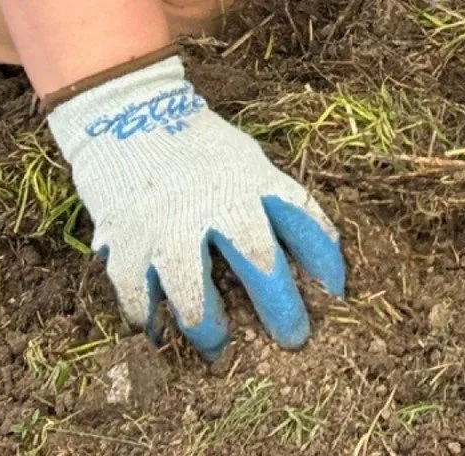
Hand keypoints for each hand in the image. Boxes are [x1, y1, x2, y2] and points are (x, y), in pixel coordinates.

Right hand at [48, 56, 344, 359]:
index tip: (336, 293)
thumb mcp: (244, 161)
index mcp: (251, 181)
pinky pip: (143, 304)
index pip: (301, 220)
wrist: (127, 119)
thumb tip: (308, 250)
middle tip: (293, 338)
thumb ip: (270, 199)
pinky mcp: (128, 249)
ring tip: (219, 344)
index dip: (324, 260)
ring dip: (211, 329)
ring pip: (195, 299)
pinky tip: (163, 328)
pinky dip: (154, 322)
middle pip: (259, 262)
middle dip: (281, 308)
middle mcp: (215, 206)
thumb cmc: (197, 148)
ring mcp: (169, 231)